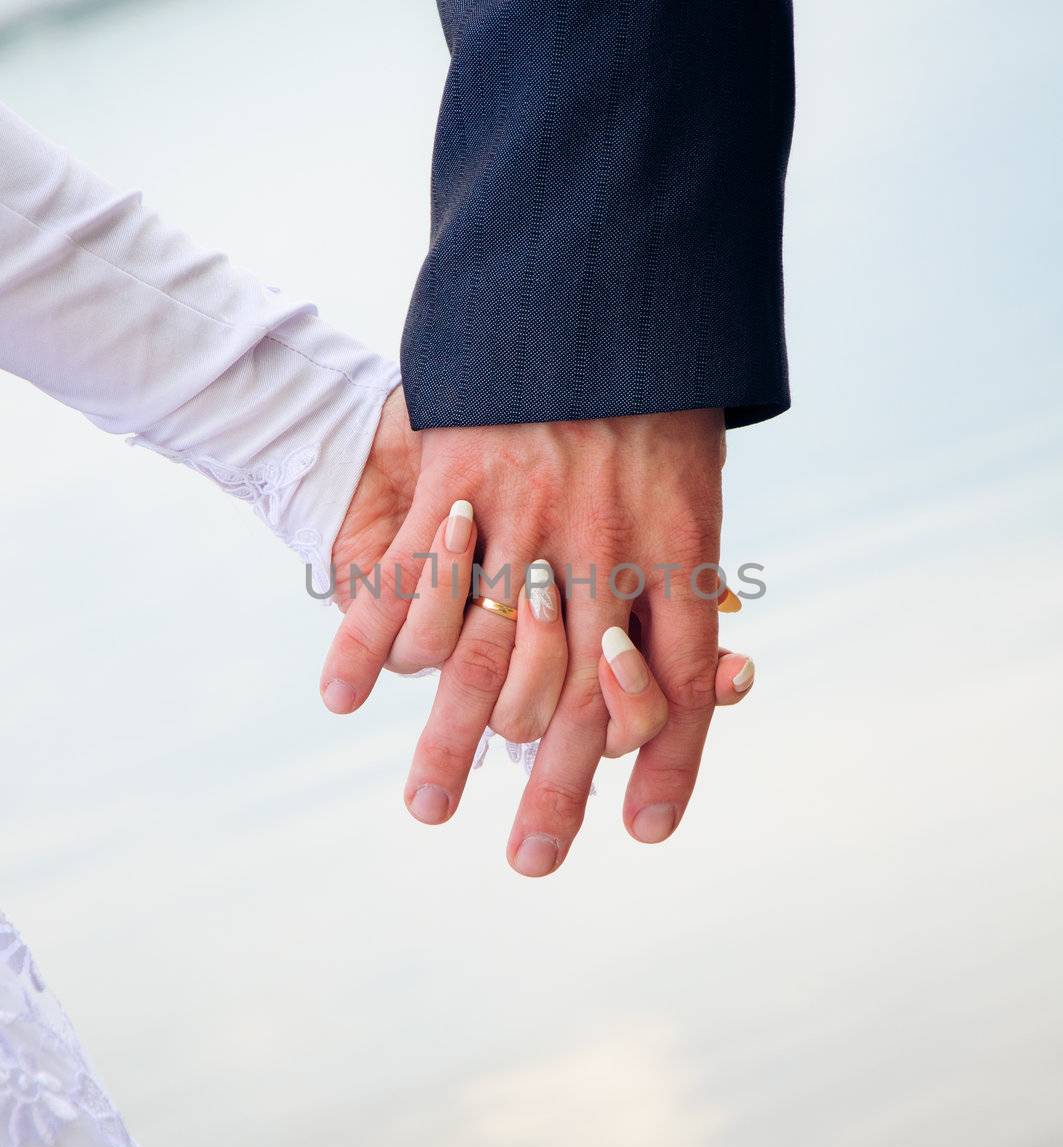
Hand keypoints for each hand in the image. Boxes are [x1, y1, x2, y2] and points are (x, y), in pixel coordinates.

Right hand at [323, 408, 744, 875]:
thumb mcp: (695, 481)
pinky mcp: (456, 488)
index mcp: (676, 555)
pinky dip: (363, 648)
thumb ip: (685, 578)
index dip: (669, 766)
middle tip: (530, 861)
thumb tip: (714, 666)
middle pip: (572, 708)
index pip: (678, 687)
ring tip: (427, 809)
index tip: (646, 831)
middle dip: (553, 796)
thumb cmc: (654, 392)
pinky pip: (403, 590)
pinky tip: (342, 697)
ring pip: (480, 669)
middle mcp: (600, 559)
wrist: (601, 285)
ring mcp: (522, 528)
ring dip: (449, 750)